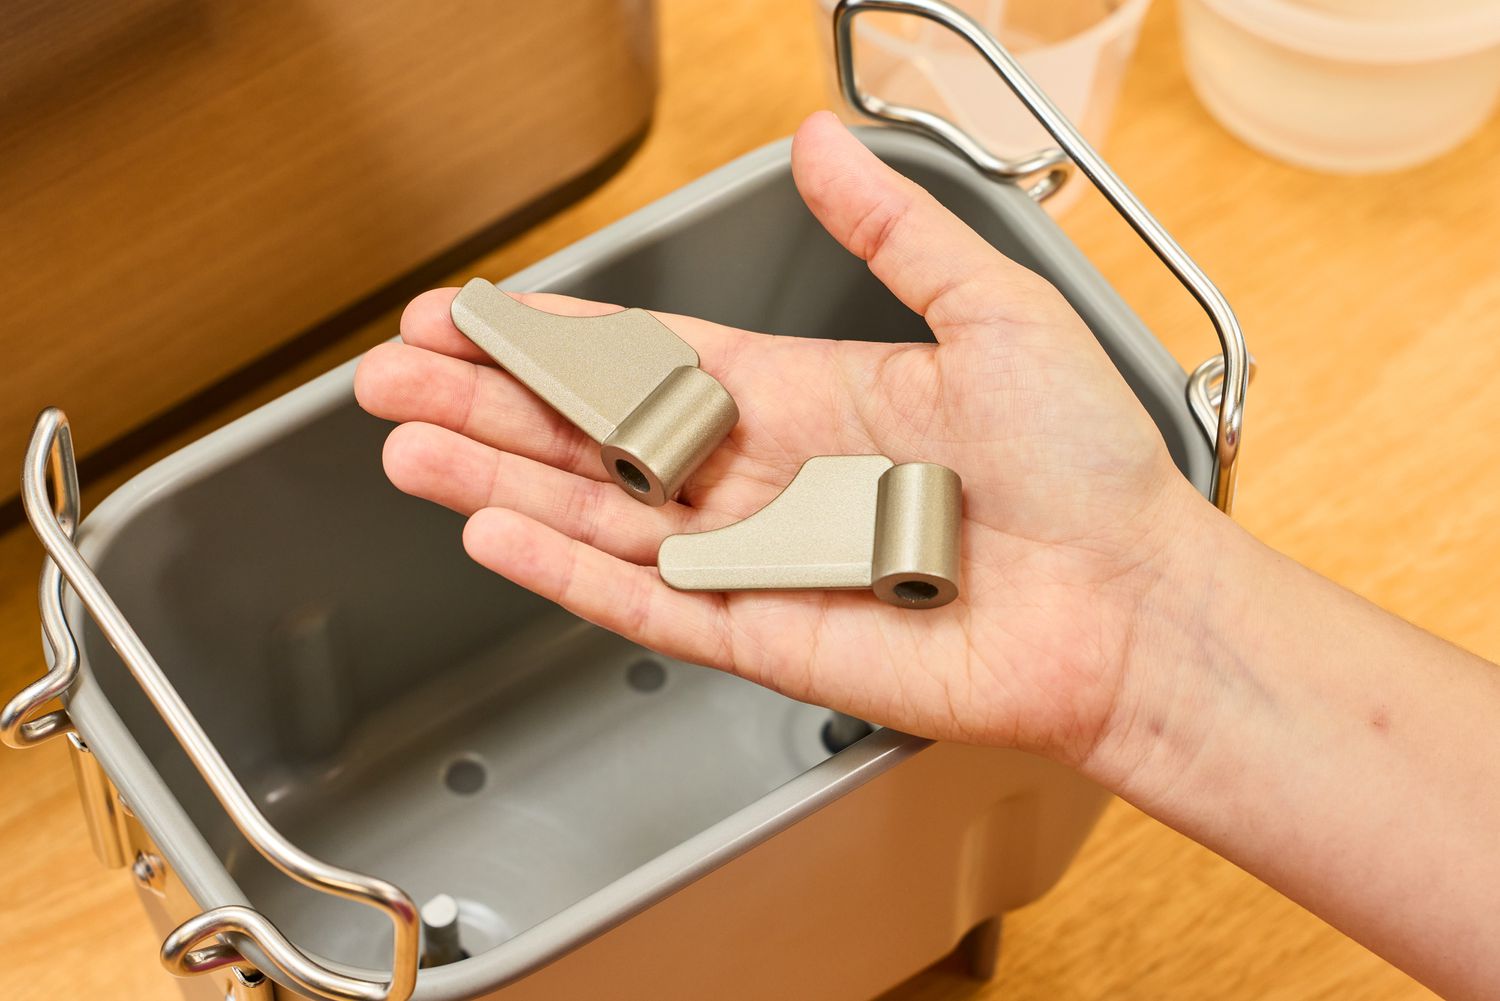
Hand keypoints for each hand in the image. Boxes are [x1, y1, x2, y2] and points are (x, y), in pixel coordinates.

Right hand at [354, 111, 1209, 763]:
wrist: (1132, 601)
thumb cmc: (1083, 467)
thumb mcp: (991, 310)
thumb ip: (894, 232)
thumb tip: (824, 141)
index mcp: (805, 396)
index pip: (647, 359)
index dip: (554, 338)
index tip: (471, 317)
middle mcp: (765, 478)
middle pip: (596, 436)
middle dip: (490, 406)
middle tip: (392, 379)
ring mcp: (756, 561)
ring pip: (600, 517)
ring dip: (500, 482)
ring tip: (407, 448)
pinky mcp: (766, 637)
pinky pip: (648, 602)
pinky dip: (568, 570)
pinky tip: (496, 532)